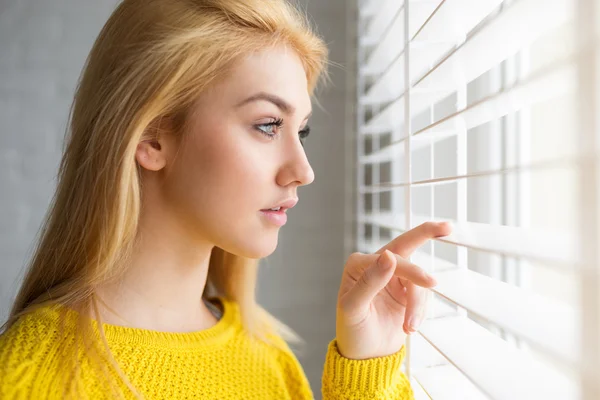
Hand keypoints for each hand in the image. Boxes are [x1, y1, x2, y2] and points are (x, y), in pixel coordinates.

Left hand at [335, 222, 451, 359]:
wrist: (366, 357)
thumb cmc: (352, 331)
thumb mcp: (354, 308)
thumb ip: (369, 281)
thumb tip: (388, 255)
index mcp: (359, 264)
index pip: (390, 258)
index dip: (411, 269)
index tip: (429, 282)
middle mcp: (376, 265)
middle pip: (405, 244)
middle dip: (427, 233)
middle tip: (448, 227)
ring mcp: (394, 277)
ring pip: (418, 281)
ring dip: (418, 305)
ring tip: (410, 327)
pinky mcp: (407, 291)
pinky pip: (423, 294)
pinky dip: (420, 311)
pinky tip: (410, 327)